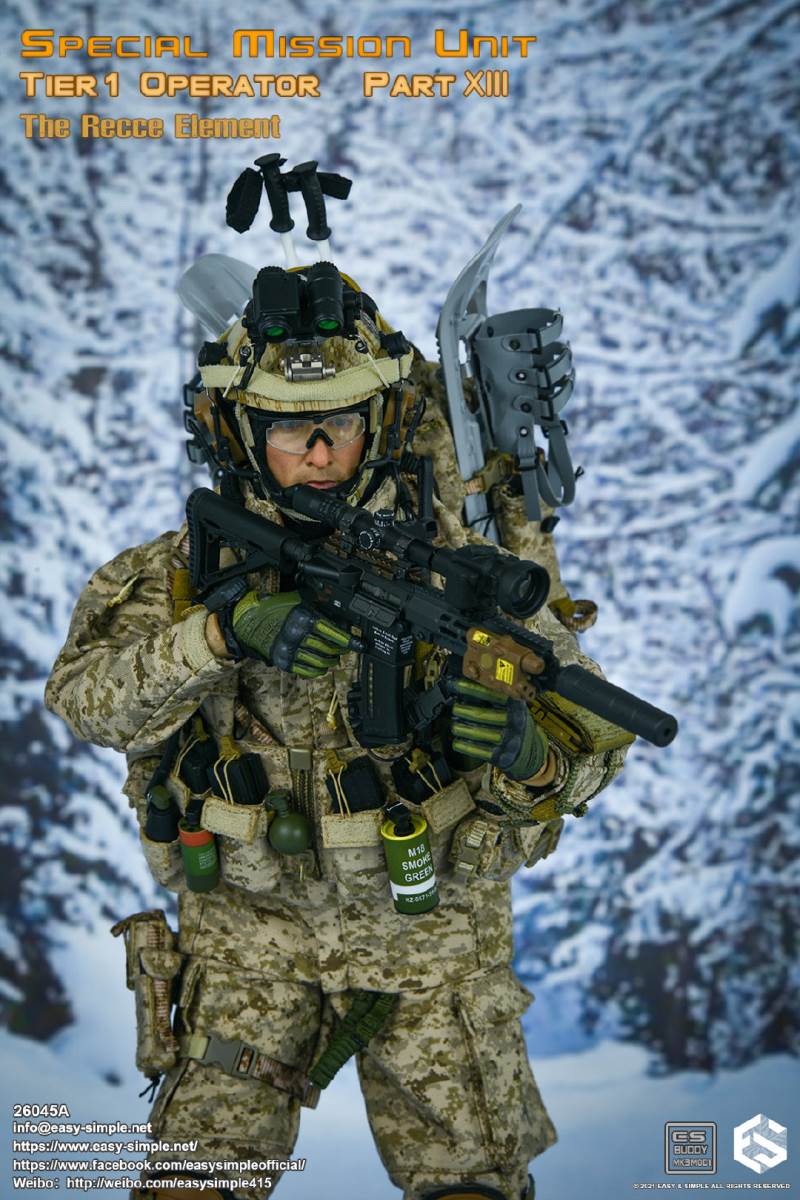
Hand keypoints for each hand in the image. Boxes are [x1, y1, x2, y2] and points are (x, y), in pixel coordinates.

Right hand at [232, 590, 351, 677]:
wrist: (250, 621)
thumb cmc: (277, 608)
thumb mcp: (299, 600)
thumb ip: (320, 606)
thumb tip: (342, 615)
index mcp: (303, 618)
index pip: (332, 632)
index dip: (349, 640)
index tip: (360, 644)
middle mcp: (297, 635)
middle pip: (328, 648)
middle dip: (340, 650)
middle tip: (346, 648)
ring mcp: (290, 650)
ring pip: (320, 662)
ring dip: (331, 661)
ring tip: (335, 657)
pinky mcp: (284, 662)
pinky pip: (308, 671)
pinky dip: (319, 670)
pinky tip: (322, 665)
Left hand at [448, 677, 548, 781]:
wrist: (533, 751)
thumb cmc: (515, 723)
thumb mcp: (513, 707)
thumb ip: (496, 697)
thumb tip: (465, 685)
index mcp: (516, 704)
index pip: (492, 693)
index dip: (473, 689)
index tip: (456, 685)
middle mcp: (516, 721)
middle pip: (485, 714)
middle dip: (465, 710)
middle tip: (453, 708)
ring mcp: (511, 740)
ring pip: (482, 733)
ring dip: (464, 729)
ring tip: (453, 726)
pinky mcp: (504, 756)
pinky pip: (483, 751)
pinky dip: (468, 747)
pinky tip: (457, 743)